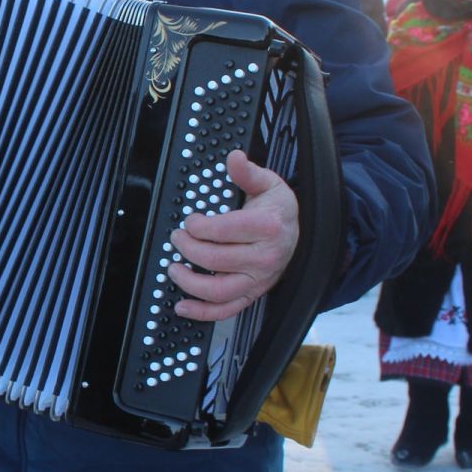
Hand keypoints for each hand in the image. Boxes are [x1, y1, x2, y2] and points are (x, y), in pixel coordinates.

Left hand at [165, 150, 299, 322]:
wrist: (298, 234)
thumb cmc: (278, 210)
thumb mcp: (268, 184)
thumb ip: (248, 173)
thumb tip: (235, 158)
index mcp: (266, 227)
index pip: (223, 230)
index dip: (198, 226)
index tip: (190, 221)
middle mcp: (263, 257)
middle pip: (214, 259)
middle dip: (187, 248)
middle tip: (177, 239)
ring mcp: (257, 279)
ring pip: (218, 290)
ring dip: (189, 282)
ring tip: (174, 268)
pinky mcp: (252, 294)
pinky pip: (226, 310)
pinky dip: (202, 313)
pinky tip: (182, 306)